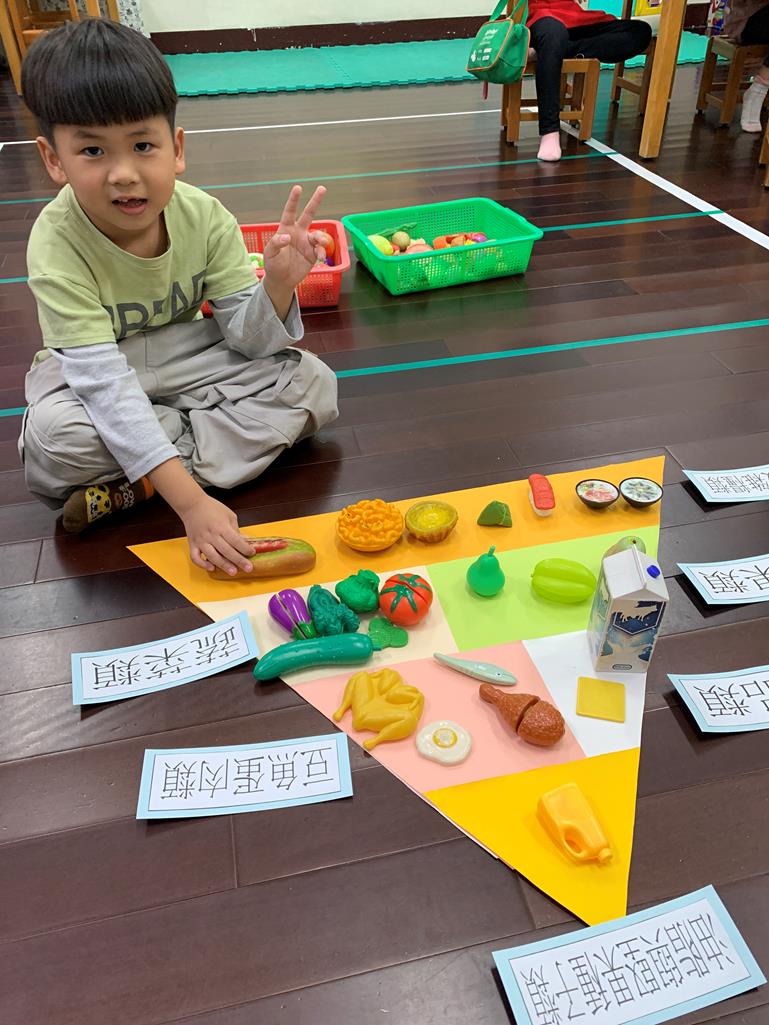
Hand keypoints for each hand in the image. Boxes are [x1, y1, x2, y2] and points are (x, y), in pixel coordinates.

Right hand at [180, 493, 255, 575]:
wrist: (192, 504)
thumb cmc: (212, 508)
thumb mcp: (229, 515)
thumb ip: (236, 530)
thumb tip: (245, 542)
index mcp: (221, 526)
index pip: (236, 540)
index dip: (245, 548)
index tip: (252, 553)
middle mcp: (211, 535)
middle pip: (227, 551)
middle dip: (239, 561)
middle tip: (248, 568)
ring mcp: (200, 540)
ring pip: (212, 556)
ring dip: (223, 565)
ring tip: (233, 572)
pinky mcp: (192, 544)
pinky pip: (195, 557)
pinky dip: (202, 564)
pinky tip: (211, 568)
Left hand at [262, 185, 326, 299]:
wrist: (281, 281)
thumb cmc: (273, 264)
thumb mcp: (270, 253)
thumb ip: (277, 243)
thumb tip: (288, 237)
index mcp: (286, 229)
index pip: (290, 212)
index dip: (294, 200)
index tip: (298, 188)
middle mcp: (298, 233)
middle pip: (308, 214)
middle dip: (315, 201)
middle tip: (322, 188)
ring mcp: (307, 243)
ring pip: (318, 234)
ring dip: (321, 238)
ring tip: (320, 244)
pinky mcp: (313, 254)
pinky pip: (321, 250)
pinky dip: (323, 252)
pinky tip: (320, 258)